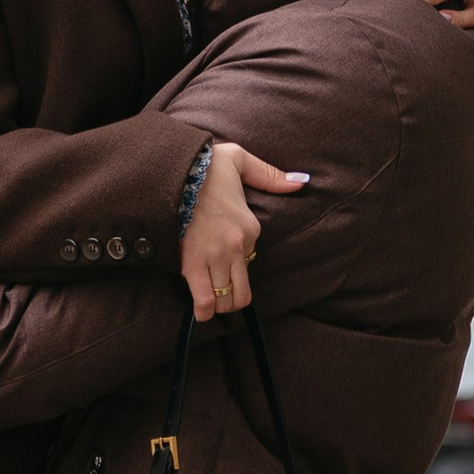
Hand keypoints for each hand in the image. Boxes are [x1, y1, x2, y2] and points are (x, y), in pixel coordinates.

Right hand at [181, 141, 308, 324]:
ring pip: (226, 299)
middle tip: (223, 291)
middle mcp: (237, 246)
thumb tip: (300, 182)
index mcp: (250, 226)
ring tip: (212, 300)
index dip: (237, 257)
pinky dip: (204, 311)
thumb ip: (270, 175)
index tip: (222, 249)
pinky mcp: (193, 264)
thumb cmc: (203, 166)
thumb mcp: (241, 161)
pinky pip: (205, 299)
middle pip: (242, 290)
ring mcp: (216, 257)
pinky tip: (203, 312)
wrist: (172, 170)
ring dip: (220, 304)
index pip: (250, 256)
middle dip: (234, 296)